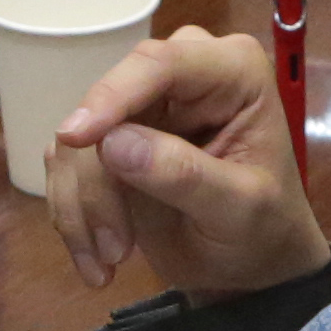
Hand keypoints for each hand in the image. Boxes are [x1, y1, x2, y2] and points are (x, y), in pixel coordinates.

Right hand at [46, 28, 330, 301]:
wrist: (249, 266)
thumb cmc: (264, 230)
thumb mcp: (240, 210)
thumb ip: (185, 174)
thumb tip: (112, 143)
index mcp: (232, 72)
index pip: (162, 64)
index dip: (113, 95)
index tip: (74, 137)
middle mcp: (180, 76)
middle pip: (108, 103)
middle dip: (100, 179)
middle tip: (117, 249)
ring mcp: (140, 106)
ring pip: (77, 141)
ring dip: (84, 207)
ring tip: (113, 262)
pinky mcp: (109, 138)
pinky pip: (66, 164)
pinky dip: (73, 214)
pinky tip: (97, 259)